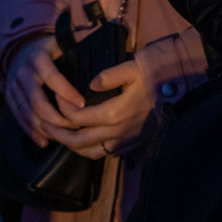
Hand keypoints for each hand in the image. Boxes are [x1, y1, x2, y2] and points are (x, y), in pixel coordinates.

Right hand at [5, 37, 86, 146]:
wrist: (20, 50)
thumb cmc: (50, 48)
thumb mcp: (62, 39)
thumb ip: (80, 37)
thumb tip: (102, 32)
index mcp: (38, 57)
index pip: (52, 77)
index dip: (66, 91)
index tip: (82, 104)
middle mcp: (23, 72)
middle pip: (36, 100)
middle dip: (55, 117)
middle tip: (74, 127)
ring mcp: (14, 86)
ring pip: (27, 111)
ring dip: (44, 127)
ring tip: (62, 137)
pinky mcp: (10, 97)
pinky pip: (19, 116)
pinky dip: (31, 130)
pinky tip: (44, 140)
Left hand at [41, 58, 155, 155]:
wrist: (178, 89)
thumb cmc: (154, 75)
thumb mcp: (132, 68)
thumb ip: (108, 76)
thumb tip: (89, 85)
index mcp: (114, 113)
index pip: (77, 117)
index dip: (62, 109)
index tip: (55, 98)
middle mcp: (117, 132)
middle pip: (78, 141)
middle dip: (57, 133)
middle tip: (43, 125)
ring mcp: (124, 142)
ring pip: (88, 152)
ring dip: (69, 145)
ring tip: (58, 135)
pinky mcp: (130, 145)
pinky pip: (102, 153)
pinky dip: (86, 149)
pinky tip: (80, 140)